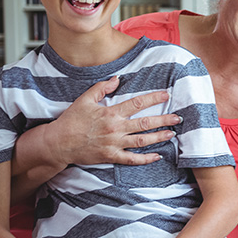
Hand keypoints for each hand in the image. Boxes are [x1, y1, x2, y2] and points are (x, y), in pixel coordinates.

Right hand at [39, 76, 181, 166]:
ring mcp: (114, 144)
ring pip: (142, 141)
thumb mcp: (84, 99)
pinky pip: (132, 159)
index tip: (166, 95)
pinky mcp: (111, 157)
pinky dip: (146, 159)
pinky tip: (157, 156)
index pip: (137, 103)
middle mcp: (115, 128)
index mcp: (111, 113)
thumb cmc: (71, 120)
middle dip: (164, 120)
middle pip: (145, 123)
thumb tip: (117, 78)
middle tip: (178, 117)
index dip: (153, 98)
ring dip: (159, 137)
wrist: (59, 143)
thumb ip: (102, 88)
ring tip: (172, 134)